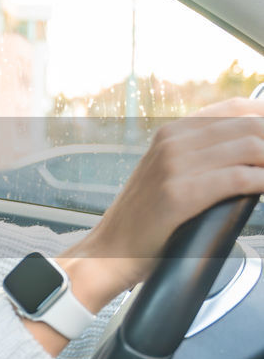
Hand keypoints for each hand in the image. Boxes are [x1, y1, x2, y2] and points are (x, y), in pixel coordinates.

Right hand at [58, 97, 263, 317]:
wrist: (109, 252)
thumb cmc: (143, 222)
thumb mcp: (165, 173)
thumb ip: (198, 156)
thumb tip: (248, 152)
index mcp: (172, 132)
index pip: (235, 107)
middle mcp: (173, 141)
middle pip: (249, 126)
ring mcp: (174, 165)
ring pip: (250, 147)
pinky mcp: (179, 193)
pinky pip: (239, 178)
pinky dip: (263, 182)